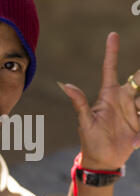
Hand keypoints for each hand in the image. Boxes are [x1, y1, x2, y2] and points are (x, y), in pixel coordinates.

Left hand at [58, 32, 139, 169]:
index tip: (112, 35)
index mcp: (109, 95)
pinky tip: (135, 142)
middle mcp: (124, 99)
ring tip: (134, 129)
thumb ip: (79, 103)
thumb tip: (64, 85)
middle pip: (138, 79)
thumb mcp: (86, 122)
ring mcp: (134, 109)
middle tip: (139, 79)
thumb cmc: (91, 141)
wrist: (104, 160)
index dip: (111, 52)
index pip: (110, 69)